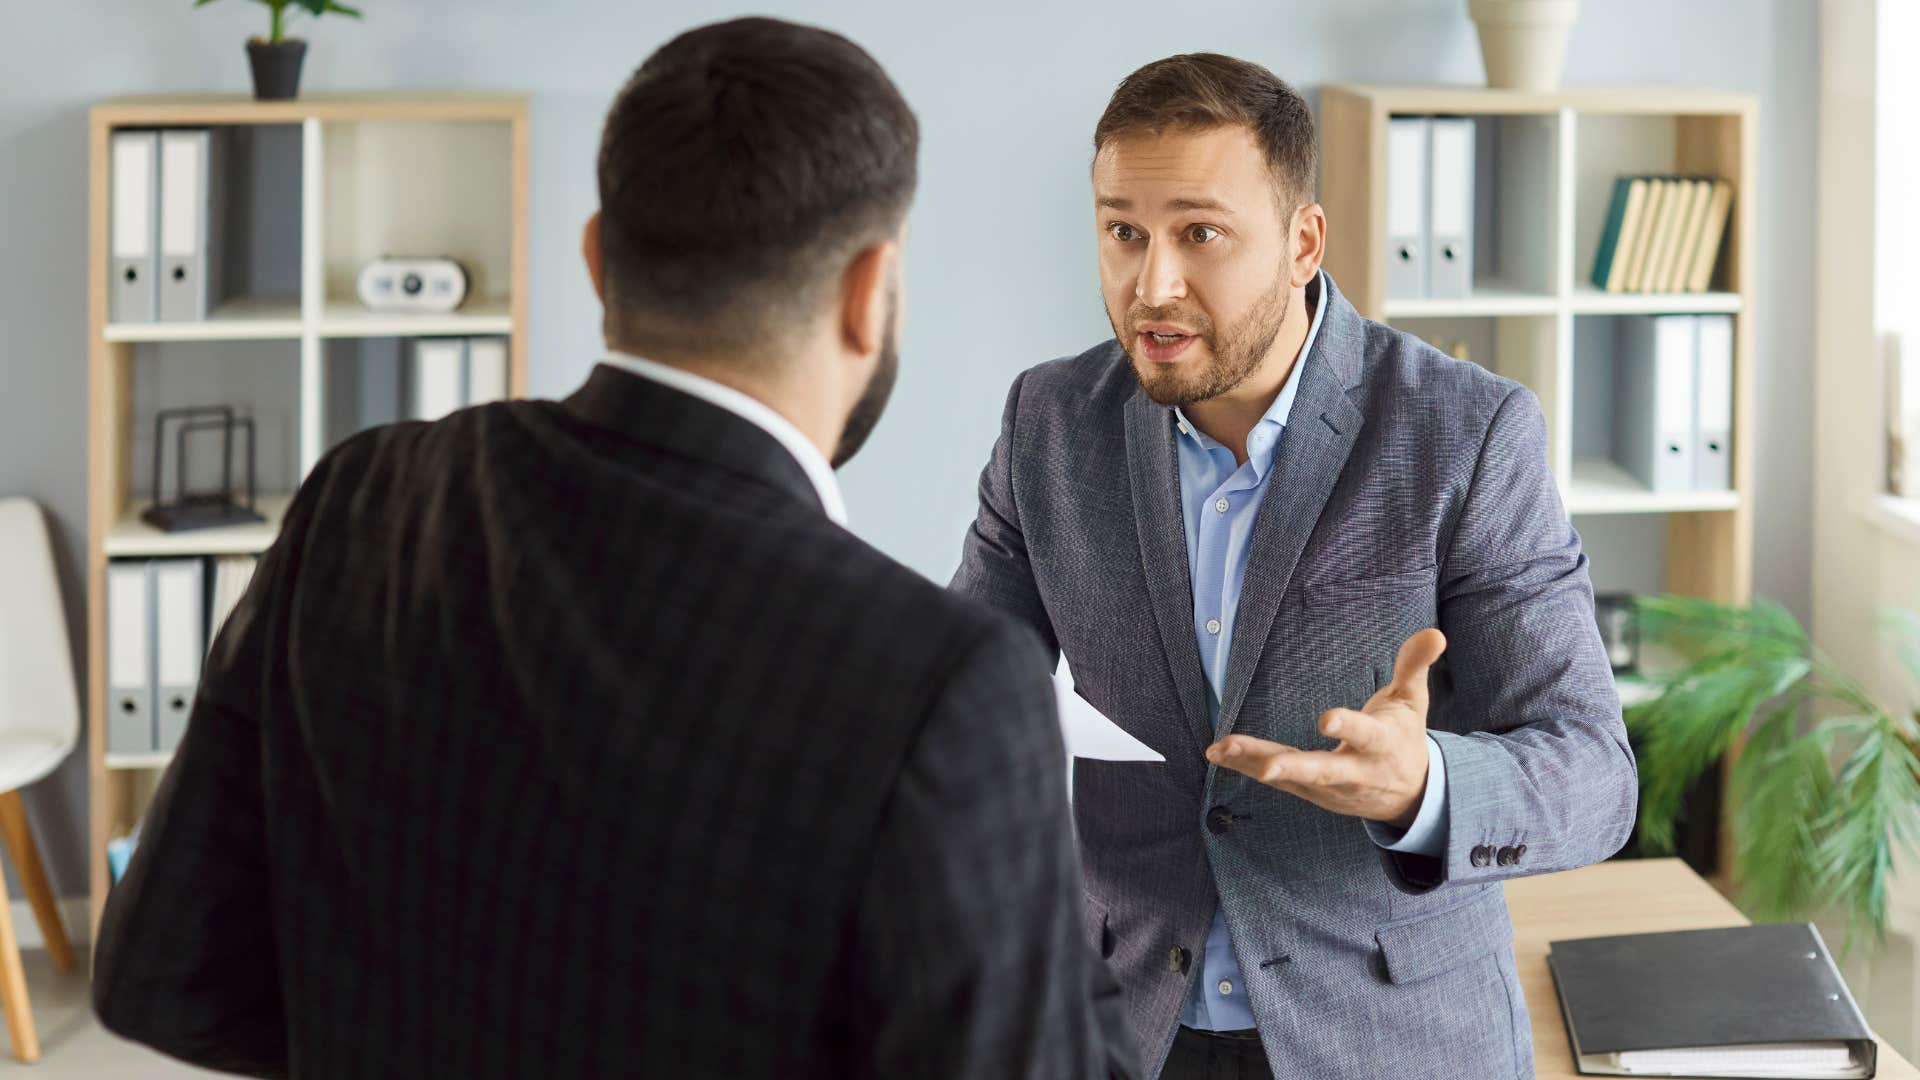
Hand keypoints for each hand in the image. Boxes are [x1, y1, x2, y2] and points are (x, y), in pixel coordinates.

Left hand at [1205, 628, 1446, 829]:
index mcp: (1382, 745)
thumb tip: (1434, 633)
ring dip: (1254, 764)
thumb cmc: (1404, 738)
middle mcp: (1355, 771)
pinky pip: (1277, 781)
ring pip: (1291, 777)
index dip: (1348, 726)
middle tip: (1267, 769)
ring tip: (1221, 750)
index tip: (1326, 718)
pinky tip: (1218, 754)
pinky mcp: (1311, 793)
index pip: (1365, 734)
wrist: (1409, 794)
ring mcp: (1330, 788)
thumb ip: (1415, 666)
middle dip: (1294, 769)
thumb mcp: (1413, 702)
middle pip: (1323, 771)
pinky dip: (1247, 767)